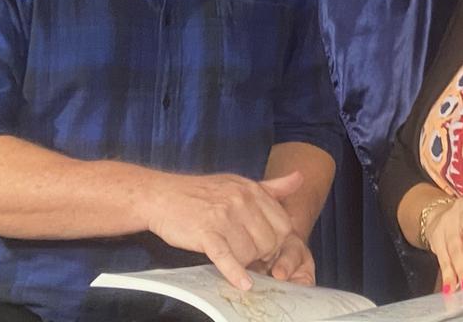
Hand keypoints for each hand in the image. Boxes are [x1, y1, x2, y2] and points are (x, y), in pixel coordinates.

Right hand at [142, 170, 303, 289]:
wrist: (162, 196)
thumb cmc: (202, 192)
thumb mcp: (239, 183)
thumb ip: (271, 187)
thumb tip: (300, 178)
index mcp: (252, 190)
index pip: (283, 224)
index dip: (277, 241)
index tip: (266, 248)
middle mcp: (241, 200)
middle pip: (269, 241)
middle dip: (262, 254)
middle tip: (248, 256)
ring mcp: (224, 216)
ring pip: (249, 252)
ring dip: (244, 261)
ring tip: (231, 255)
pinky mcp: (206, 232)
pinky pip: (227, 256)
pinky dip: (235, 272)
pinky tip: (244, 283)